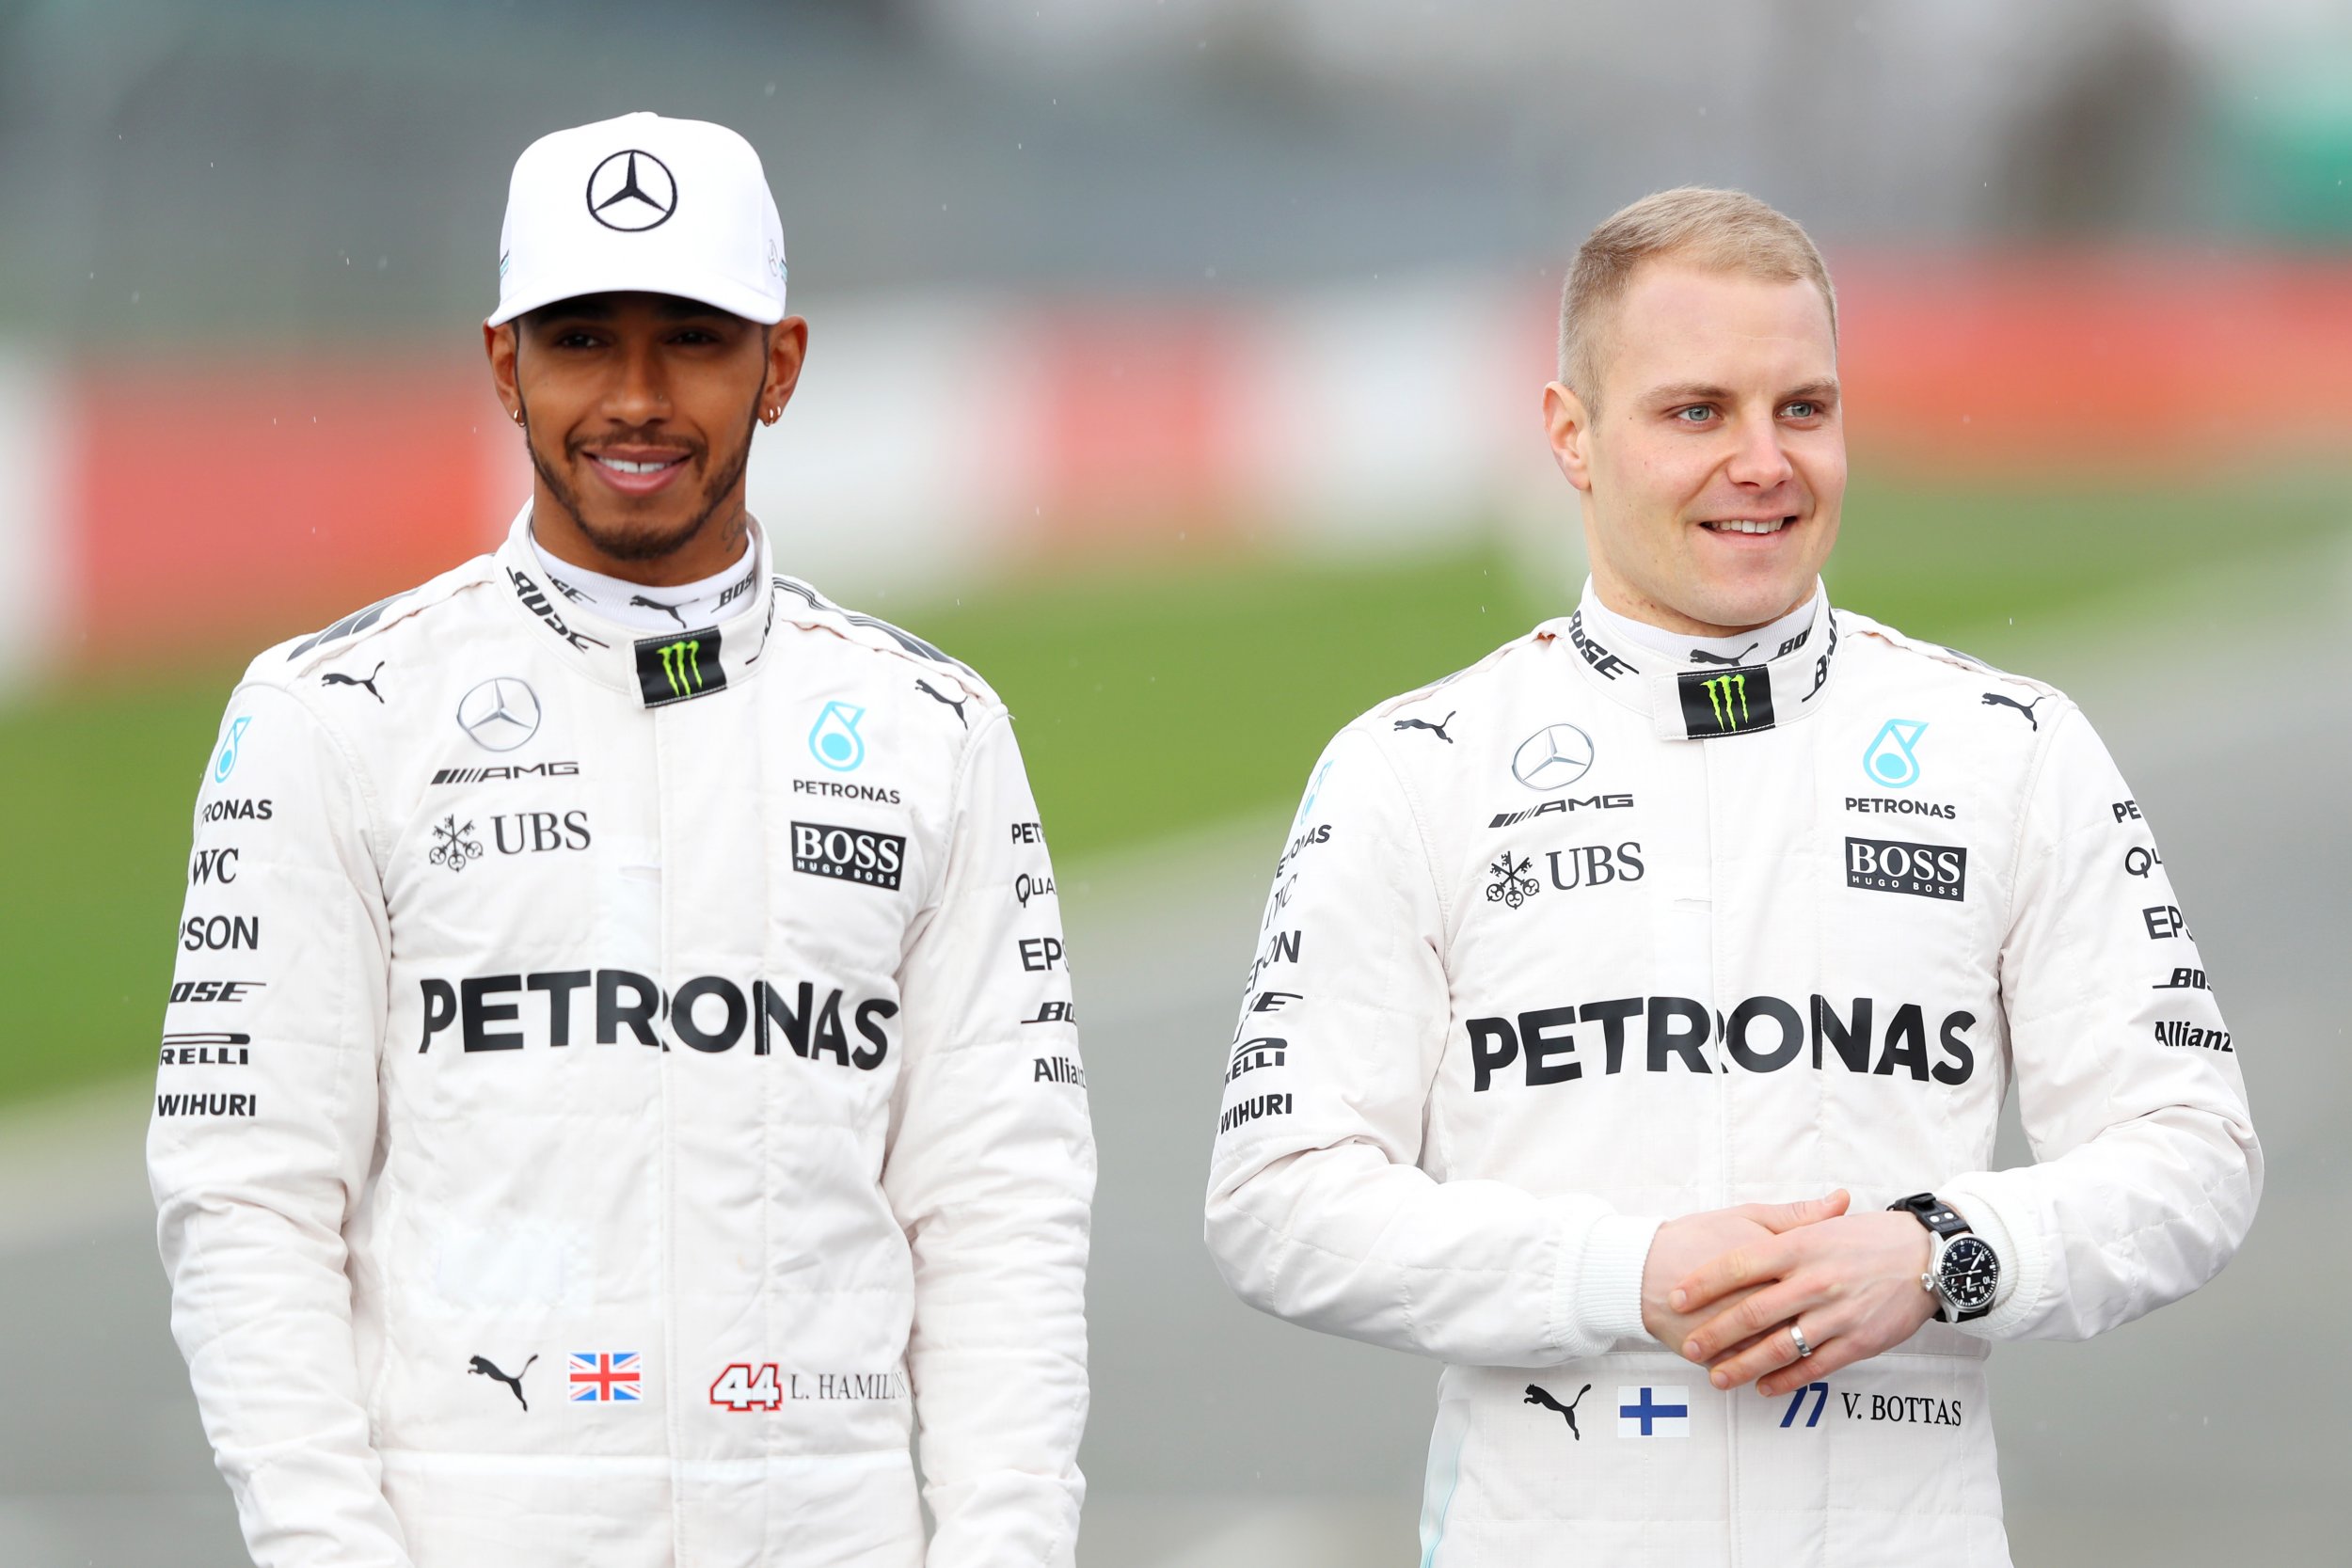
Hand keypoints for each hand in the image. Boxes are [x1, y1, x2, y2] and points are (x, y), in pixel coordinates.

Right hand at [1640, 1191, 1849, 1354]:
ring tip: (1823, 1348)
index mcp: (1769, 1262)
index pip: (1819, 1280)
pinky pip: (1753, 1368)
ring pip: (1781, 1351)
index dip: (1844, 1285)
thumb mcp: (1746, 1217)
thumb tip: (1842, 1200)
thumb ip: (1798, 1216)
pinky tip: (1786, 1372)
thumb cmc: (1696, 1238)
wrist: (1640, 1269)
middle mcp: (1754, 1299)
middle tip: (1853, 1323)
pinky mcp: (1717, 1355)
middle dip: (1832, 1324)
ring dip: (1805, 1354)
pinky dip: (1770, 1373)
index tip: (1862, 1285)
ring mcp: (1735, 1332)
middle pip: (1806, 1319)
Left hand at [1670, 1201, 1938, 1397]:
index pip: (1738, 1264)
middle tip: (1687, 1347)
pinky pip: (1814, 1366)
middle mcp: (1813, 1280)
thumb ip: (1783, 1226)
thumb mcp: (1822, 1224)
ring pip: (1779, 1346)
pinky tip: (1764, 1386)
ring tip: (1717, 1377)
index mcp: (1799, 1246)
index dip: (1703, 1283)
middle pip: (1751, 1312)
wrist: (1927, 1257)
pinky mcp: (1857, 1342)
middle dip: (1713, 1334)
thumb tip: (1743, 1226)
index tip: (1675, 1297)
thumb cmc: (1870, 1238)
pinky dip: (1785, 1380)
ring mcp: (1835, 1314)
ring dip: (1743, 1365)